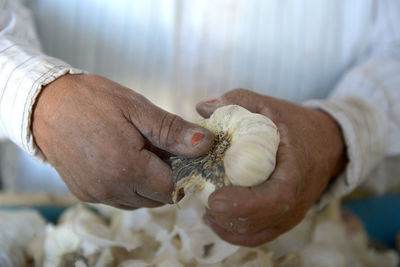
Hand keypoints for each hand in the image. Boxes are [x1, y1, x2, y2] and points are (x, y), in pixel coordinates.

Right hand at [32, 74, 212, 208]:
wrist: (44, 105)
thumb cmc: (93, 100)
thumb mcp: (137, 108)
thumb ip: (172, 131)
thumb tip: (206, 145)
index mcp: (127, 168)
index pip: (173, 187)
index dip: (182, 170)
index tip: (179, 150)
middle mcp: (111, 189)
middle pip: (158, 198)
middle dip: (166, 176)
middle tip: (158, 147)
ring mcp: (96, 195)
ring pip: (140, 201)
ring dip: (148, 182)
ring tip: (139, 151)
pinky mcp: (85, 195)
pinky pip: (120, 199)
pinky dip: (129, 185)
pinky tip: (122, 160)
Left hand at [196, 89, 346, 246]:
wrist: (328, 143)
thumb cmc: (297, 124)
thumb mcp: (268, 105)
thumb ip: (237, 101)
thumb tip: (201, 108)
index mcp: (294, 174)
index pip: (274, 200)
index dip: (243, 205)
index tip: (214, 198)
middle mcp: (294, 202)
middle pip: (256, 222)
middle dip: (224, 215)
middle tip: (203, 196)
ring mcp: (289, 215)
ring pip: (253, 234)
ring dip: (224, 224)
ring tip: (206, 205)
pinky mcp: (282, 220)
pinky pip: (256, 236)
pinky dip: (232, 231)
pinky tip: (215, 218)